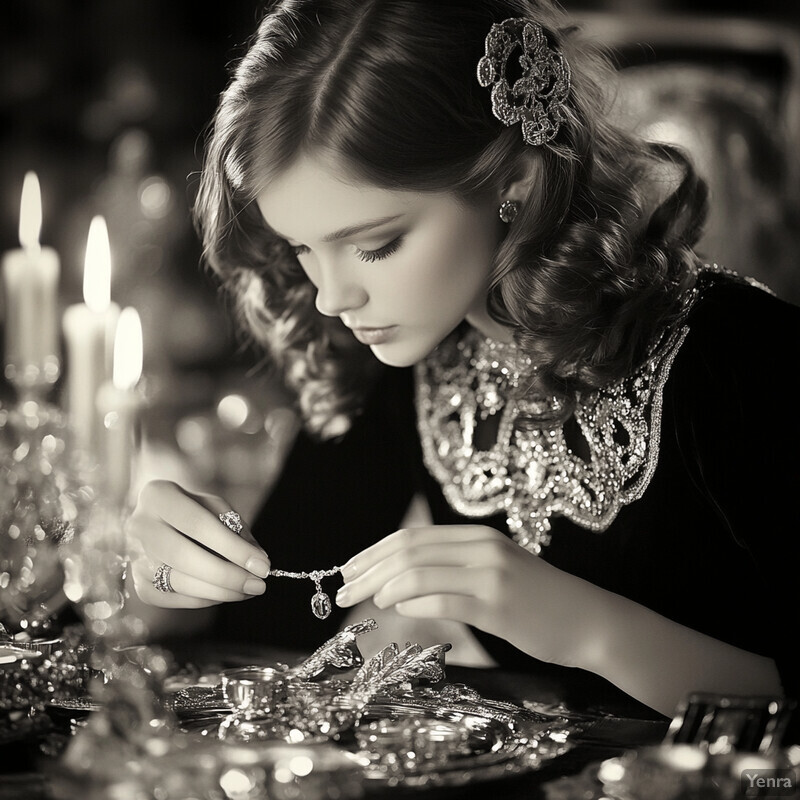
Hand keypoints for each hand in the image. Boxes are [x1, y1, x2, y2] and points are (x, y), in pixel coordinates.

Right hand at [127, 479, 270, 607]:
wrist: (162, 520)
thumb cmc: (196, 510)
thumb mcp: (217, 509)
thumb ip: (237, 530)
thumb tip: (258, 562)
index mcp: (158, 495)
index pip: (198, 524)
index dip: (233, 547)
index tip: (263, 565)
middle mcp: (138, 525)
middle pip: (184, 556)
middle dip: (226, 575)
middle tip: (258, 585)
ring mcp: (134, 556)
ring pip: (178, 581)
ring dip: (219, 591)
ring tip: (248, 591)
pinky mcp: (137, 582)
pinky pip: (171, 598)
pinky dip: (202, 600)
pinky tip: (224, 594)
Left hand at [336, 525, 600, 668]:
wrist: (589, 619)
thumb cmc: (538, 600)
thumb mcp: (495, 571)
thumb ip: (453, 570)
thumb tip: (398, 584)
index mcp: (477, 536)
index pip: (412, 537)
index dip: (374, 551)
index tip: (348, 568)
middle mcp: (482, 547)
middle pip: (409, 551)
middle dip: (368, 569)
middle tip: (341, 590)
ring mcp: (491, 575)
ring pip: (421, 572)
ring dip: (383, 586)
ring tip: (363, 600)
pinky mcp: (498, 605)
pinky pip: (445, 601)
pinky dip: (415, 604)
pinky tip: (397, 610)